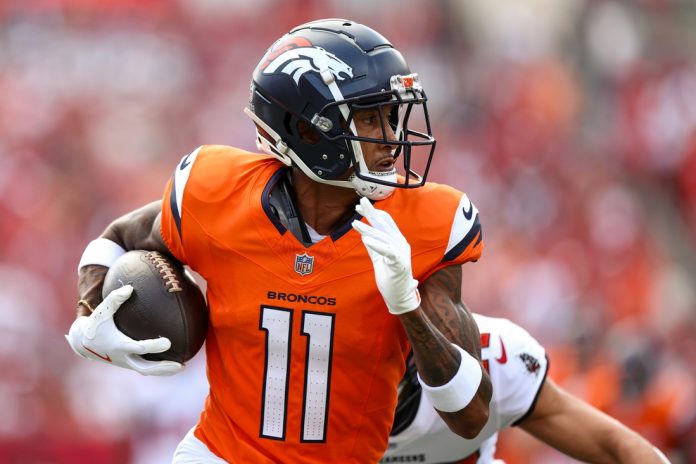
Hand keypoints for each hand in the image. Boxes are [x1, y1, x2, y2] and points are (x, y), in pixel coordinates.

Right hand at [65, 285, 182, 375]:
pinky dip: (158, 368)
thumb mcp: (101, 311)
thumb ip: (114, 299)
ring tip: (181, 367)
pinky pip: (145, 368)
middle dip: (162, 367)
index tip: (168, 342)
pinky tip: (173, 362)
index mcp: (118, 346)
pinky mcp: (127, 364)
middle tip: (180, 364)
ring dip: (163, 371)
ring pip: (146, 371)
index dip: (153, 346)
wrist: (82, 343)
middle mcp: (123, 358)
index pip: (139, 348)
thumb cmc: (95, 324)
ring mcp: (125, 363)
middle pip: (145, 368)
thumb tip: (130, 288)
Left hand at [352, 197, 419, 314]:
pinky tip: (366, 239)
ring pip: (383, 237)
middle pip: (385, 224)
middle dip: (372, 212)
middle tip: (360, 202)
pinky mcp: (400, 263)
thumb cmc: (390, 277)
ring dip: (368, 229)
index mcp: (397, 241)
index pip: (385, 222)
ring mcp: (401, 253)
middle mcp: (401, 244)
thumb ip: (373, 246)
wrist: (399, 296)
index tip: (359, 206)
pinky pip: (387, 251)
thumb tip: (364, 233)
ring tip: (355, 223)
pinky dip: (377, 245)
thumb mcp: (378, 258)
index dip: (373, 212)